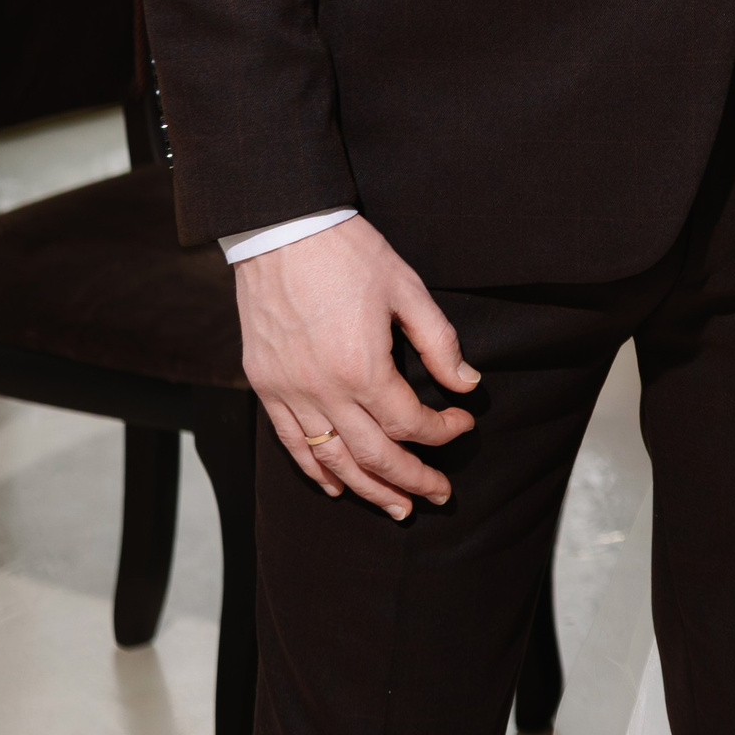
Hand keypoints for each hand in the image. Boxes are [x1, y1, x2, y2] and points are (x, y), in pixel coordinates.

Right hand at [235, 214, 479, 517]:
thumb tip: (468, 384)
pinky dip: (315, 470)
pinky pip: (291, 443)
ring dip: (367, 490)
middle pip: (374, 457)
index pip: (410, 423)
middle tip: (439, 494)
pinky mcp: (266, 386)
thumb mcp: (406, 288)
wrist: (281, 227)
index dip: (442, 431)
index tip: (462, 423)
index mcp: (363, 368)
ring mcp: (289, 392)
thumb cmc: (348, 252)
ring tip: (397, 507)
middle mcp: (323, 391)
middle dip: (412, 479)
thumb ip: (439, 342)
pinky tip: (336, 486)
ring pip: (332, 461)